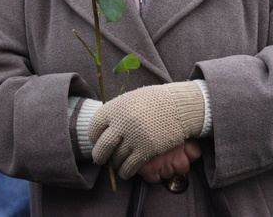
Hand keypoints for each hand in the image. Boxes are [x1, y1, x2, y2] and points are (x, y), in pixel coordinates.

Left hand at [88, 82, 204, 179]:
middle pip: (102, 147)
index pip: (93, 128)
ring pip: (116, 159)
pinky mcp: (146, 150)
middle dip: (99, 156)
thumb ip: (116, 113)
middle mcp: (121, 124)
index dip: (93, 138)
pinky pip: (129, 167)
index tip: (96, 142)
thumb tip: (103, 129)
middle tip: (101, 159)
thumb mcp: (130, 100)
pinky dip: (125, 172)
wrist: (179, 105)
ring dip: (114, 164)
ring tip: (117, 165)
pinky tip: (126, 172)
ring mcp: (133, 138)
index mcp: (114, 109)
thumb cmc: (154, 101)